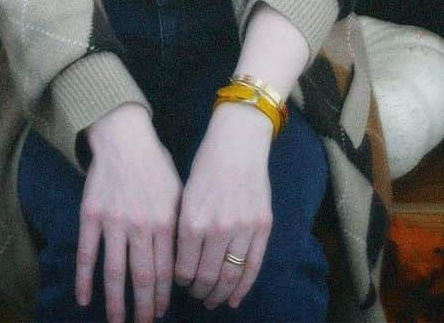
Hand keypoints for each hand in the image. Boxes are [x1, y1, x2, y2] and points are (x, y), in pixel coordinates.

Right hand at [78, 103, 182, 322]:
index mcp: (164, 220)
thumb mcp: (177, 192)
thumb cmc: (155, 164)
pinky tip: (84, 299)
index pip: (165, 270)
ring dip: (115, 302)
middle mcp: (139, 225)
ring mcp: (113, 221)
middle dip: (143, 307)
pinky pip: (86, 254)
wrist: (124, 137)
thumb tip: (181, 263)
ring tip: (117, 322)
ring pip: (114, 272)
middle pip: (141, 277)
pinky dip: (84, 279)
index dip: (162, 295)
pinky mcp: (90, 215)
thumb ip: (178, 227)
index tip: (160, 312)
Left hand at [174, 101, 273, 310]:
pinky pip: (253, 266)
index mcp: (192, 220)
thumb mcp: (185, 195)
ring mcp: (243, 229)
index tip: (181, 283)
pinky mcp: (263, 227)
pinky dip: (244, 286)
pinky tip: (235, 298)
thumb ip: (184, 229)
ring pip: (230, 276)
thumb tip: (181, 263)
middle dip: (199, 291)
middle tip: (197, 295)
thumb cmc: (206, 165)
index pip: (184, 269)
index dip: (181, 282)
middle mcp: (217, 228)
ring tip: (214, 300)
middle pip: (207, 277)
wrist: (238, 142)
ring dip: (220, 294)